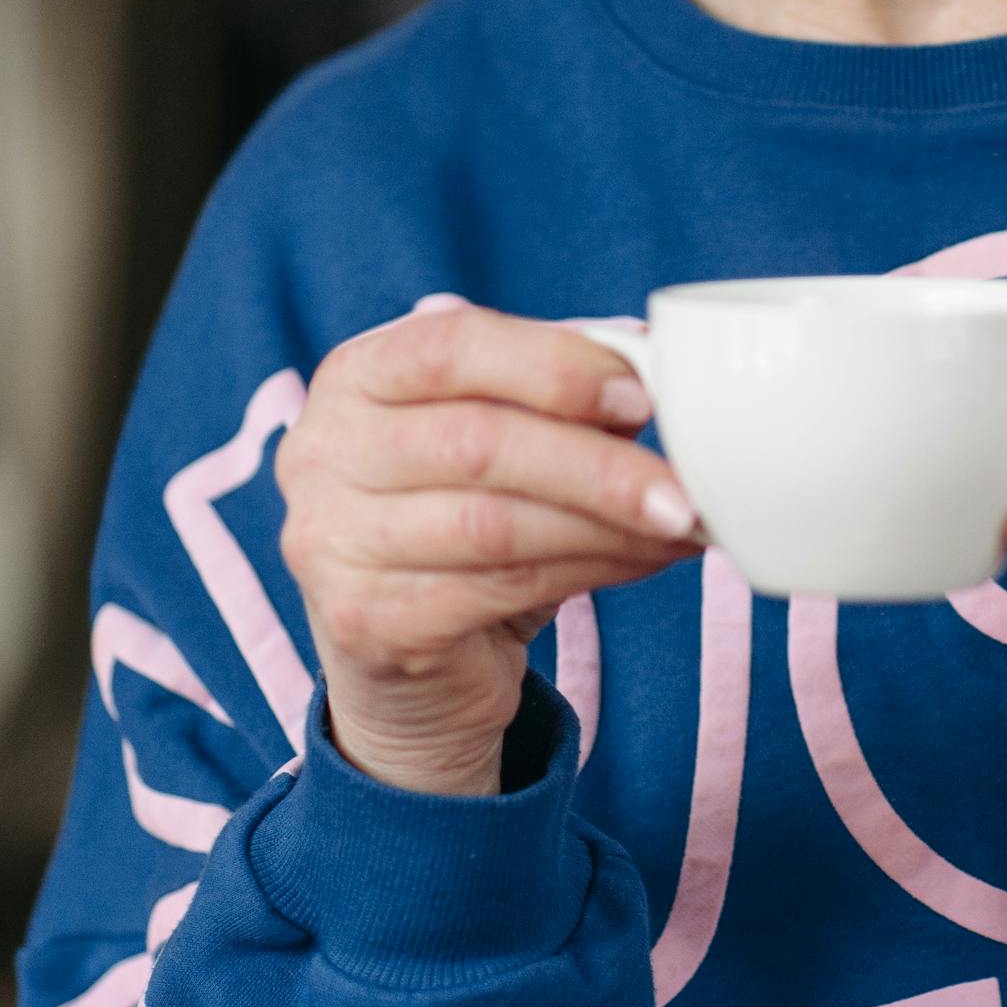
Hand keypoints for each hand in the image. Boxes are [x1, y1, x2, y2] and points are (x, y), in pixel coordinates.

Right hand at [277, 305, 699, 795]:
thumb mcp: (494, 434)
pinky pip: (498, 589)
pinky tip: (643, 561)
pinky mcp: (366, 622)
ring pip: (494, 525)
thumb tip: (651, 354)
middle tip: (683, 488)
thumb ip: (553, 389)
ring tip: (679, 525)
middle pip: (478, 442)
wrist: (405, 661)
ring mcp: (331, 542)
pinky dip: (589, 571)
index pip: (449, 346)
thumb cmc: (463, 514)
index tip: (642, 396)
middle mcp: (323, 452)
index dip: (552, 365)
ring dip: (607, 526)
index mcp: (355, 376)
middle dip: (597, 466)